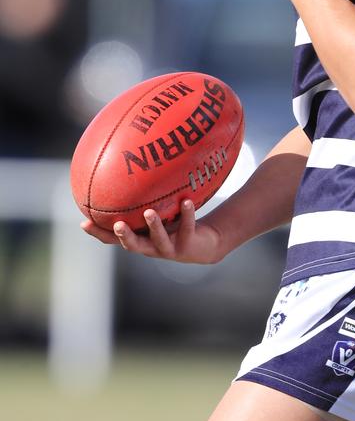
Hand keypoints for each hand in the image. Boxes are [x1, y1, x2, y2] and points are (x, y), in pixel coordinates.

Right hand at [81, 200, 225, 263]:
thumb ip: (142, 201)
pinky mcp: (188, 244)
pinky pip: (187, 227)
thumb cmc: (173, 225)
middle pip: (133, 245)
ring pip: (160, 239)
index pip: (114, 239)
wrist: (203, 245)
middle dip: (124, 236)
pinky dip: (187, 214)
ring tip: (149, 212)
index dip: (99, 233)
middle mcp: (151, 247)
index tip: (84, 222)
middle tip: (117, 224)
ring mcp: (169, 248)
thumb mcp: (157, 213)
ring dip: (154, 226)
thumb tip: (127, 171)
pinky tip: (187, 200)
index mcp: (139, 239)